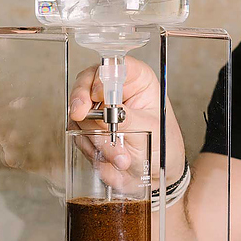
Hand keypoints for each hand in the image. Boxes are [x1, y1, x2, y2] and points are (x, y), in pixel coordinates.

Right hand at [68, 56, 185, 184]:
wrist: (155, 174)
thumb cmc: (163, 146)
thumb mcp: (150, 130)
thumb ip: (127, 118)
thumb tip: (106, 109)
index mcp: (138, 81)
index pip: (116, 65)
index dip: (103, 76)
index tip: (98, 94)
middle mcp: (116, 91)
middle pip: (87, 82)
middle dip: (83, 103)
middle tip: (80, 115)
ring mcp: (99, 109)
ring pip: (80, 112)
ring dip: (96, 137)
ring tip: (121, 157)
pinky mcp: (89, 128)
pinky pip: (78, 133)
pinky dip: (91, 148)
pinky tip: (109, 160)